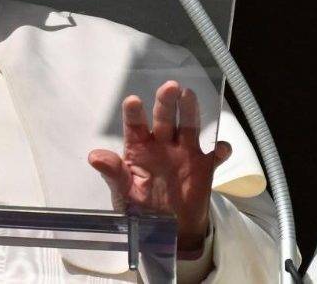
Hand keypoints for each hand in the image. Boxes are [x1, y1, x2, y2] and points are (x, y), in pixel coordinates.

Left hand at [87, 81, 229, 252]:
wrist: (167, 230)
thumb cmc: (140, 206)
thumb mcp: (123, 193)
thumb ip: (113, 174)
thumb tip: (94, 157)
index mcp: (139, 147)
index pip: (135, 126)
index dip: (134, 113)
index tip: (132, 101)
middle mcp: (162, 144)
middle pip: (164, 118)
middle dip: (166, 102)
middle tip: (170, 87)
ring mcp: (184, 153)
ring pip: (188, 127)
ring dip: (190, 112)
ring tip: (190, 96)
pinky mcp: (204, 167)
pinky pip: (214, 157)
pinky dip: (220, 151)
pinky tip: (221, 148)